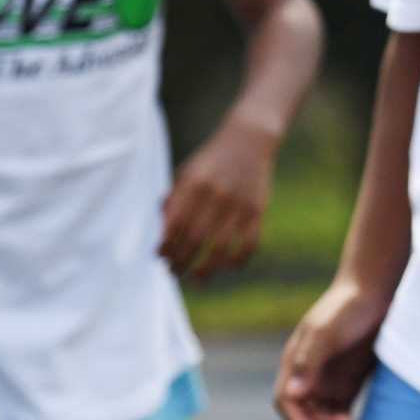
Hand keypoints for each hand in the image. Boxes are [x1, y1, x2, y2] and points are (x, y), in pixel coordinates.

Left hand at [160, 117, 276, 280]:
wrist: (249, 140)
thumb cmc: (211, 160)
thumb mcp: (187, 172)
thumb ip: (174, 199)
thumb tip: (163, 233)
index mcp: (193, 185)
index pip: (175, 225)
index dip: (166, 246)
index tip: (161, 258)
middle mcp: (216, 195)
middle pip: (195, 240)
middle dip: (182, 261)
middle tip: (175, 273)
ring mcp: (239, 204)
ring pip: (221, 247)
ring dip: (207, 268)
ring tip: (198, 279)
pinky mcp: (258, 210)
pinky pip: (249, 243)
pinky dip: (239, 260)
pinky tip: (230, 268)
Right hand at [274, 279, 387, 419]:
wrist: (376, 291)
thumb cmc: (348, 306)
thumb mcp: (327, 331)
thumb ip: (309, 361)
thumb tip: (293, 393)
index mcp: (295, 363)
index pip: (286, 401)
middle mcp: (309, 376)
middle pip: (306, 415)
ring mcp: (329, 381)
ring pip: (324, 419)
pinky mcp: (349, 384)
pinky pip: (342, 413)